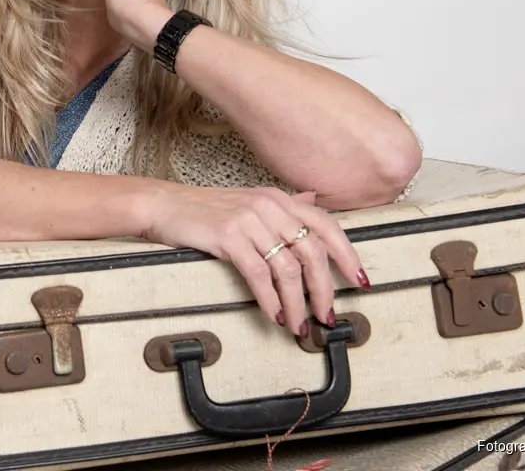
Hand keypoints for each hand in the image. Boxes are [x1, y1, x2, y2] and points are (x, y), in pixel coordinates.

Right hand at [140, 185, 368, 334]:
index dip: (348, 254)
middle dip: (324, 289)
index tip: (360, 281)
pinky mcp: (228, 236)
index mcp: (279, 198)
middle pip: (312, 251)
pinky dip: (270, 300)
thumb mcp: (250, 201)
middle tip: (325, 317)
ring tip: (297, 325)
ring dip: (297, 303)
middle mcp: (269, 206)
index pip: (326, 225)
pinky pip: (258, 274)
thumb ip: (283, 205)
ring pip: (288, 267)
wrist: (164, 204)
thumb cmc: (205, 209)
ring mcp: (249, 220)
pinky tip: (273, 316)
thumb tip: (314, 200)